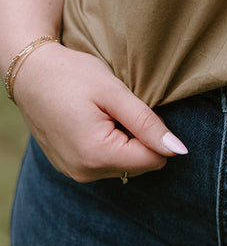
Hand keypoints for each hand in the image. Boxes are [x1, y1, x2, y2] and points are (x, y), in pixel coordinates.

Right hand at [12, 43, 187, 182]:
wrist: (30, 73)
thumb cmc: (73, 75)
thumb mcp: (115, 93)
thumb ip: (147, 123)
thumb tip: (178, 150)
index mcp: (97, 155)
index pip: (153, 160)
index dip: (155, 133)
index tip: (137, 109)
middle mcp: (84, 173)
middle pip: (139, 165)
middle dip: (139, 138)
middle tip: (118, 109)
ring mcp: (73, 172)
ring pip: (123, 165)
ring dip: (124, 140)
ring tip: (104, 113)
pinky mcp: (68, 167)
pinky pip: (104, 163)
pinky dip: (108, 144)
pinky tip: (94, 121)